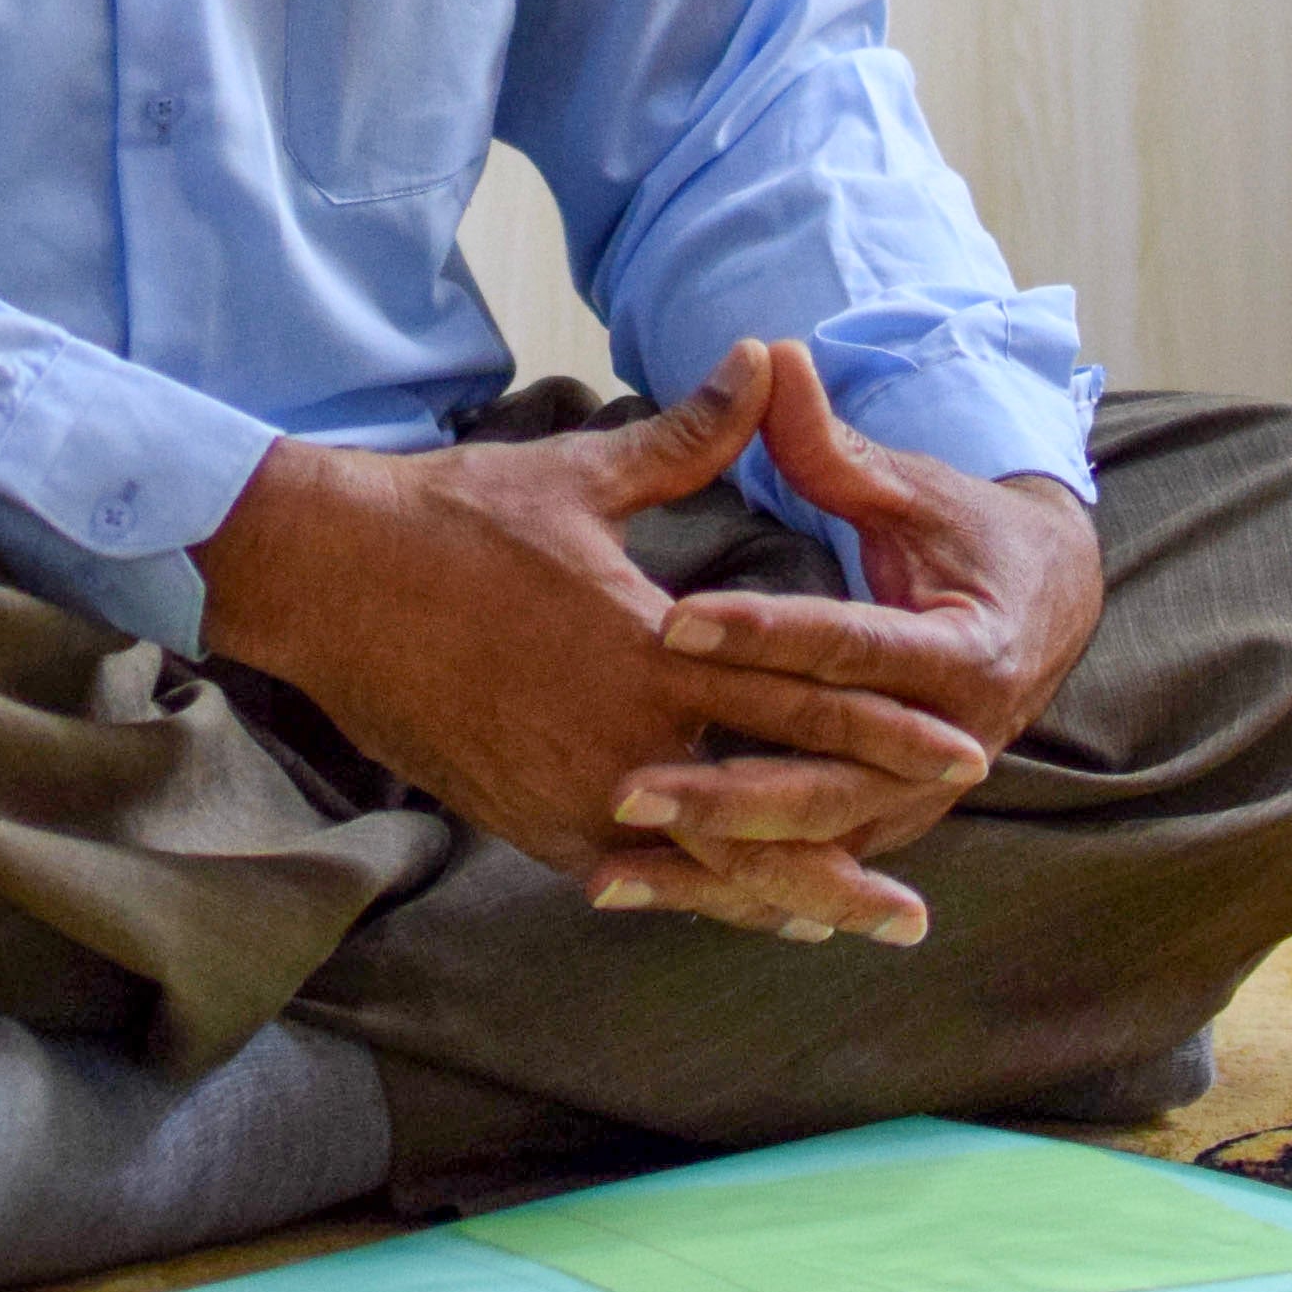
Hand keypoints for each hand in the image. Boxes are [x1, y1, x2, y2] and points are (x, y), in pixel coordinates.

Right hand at [193, 348, 989, 944]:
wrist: (328, 581)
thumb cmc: (454, 518)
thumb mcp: (582, 472)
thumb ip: (691, 435)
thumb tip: (766, 359)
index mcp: (653, 645)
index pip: (797, 690)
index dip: (886, 724)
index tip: (963, 748)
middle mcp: (623, 735)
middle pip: (767, 803)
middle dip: (854, 850)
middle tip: (923, 905)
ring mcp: (572, 790)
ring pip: (702, 865)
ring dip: (783, 900)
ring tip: (851, 932)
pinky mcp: (525, 820)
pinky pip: (628, 877)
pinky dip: (692, 898)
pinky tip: (739, 913)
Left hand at [591, 342, 1104, 929]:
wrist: (1046, 607)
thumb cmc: (964, 534)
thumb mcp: (910, 488)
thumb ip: (833, 446)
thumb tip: (770, 356)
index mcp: (967, 653)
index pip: (852, 648)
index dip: (764, 635)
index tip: (672, 625)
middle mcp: (953, 746)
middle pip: (830, 780)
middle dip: (726, 789)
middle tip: (621, 784)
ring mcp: (919, 799)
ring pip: (810, 846)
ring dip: (712, 865)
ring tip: (608, 867)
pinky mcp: (883, 824)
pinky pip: (797, 866)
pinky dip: (721, 888)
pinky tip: (631, 890)